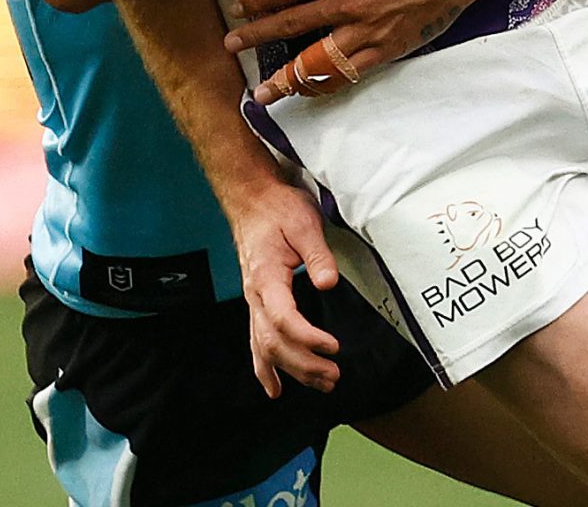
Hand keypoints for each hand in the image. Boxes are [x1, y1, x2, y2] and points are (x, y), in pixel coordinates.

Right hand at [226, 176, 343, 396]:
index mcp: (266, 276)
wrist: (253, 200)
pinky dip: (264, 368)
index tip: (333, 347)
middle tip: (334, 375)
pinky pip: (256, 342)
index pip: (284, 318)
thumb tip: (328, 282)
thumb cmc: (278, 209)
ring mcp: (253, 301)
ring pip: (265, 347)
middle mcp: (255, 295)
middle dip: (303, 364)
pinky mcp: (257, 302)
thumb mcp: (304, 223)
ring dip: (291, 370)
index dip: (308, 338)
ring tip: (320, 383)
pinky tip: (275, 388)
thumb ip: (318, 255)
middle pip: (274, 341)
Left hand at [227, 0, 487, 103]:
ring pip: (319, 58)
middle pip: (294, 24)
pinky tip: (309, 92)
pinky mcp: (387, 47)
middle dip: (258, 36)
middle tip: (231, 46)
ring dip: (287, 76)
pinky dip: (328, 83)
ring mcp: (368, 29)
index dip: (260, 0)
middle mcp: (349, 2)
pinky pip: (352, 72)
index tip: (239, 9)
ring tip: (263, 92)